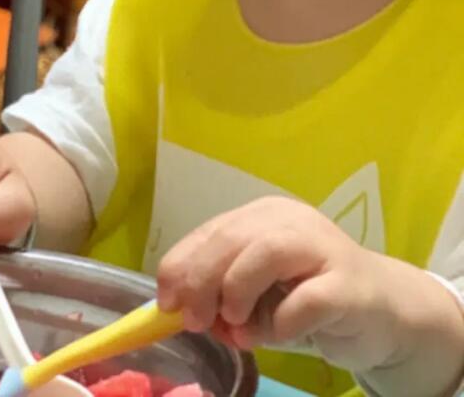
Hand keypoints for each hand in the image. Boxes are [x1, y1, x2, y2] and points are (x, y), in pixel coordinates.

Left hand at [156, 197, 463, 396]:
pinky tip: (276, 336)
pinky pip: (308, 300)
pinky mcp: (349, 284)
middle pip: (232, 238)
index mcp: (263, 217)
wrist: (387, 311)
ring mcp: (323, 248)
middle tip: (194, 319)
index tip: (166, 302)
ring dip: (238, 291)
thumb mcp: (260, 293)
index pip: (211, 232)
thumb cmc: (312, 300)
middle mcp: (290, 222)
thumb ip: (226, 294)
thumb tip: (183, 310)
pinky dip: (282, 321)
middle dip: (202, 280)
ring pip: (266, 252)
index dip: (182, 265)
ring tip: (235, 325)